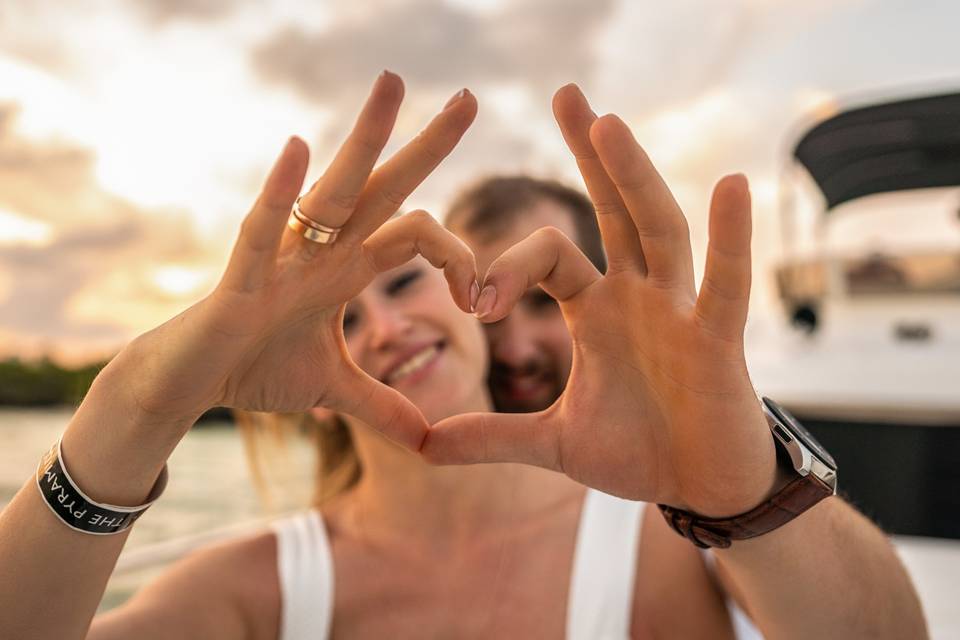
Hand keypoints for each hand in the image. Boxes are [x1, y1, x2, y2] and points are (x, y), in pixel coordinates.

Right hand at [110, 73, 478, 449]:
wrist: (192, 385)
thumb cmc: (255, 369)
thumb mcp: (333, 391)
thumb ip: (380, 406)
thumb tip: (426, 439)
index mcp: (349, 267)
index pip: (417, 233)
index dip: (458, 259)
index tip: (483, 299)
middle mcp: (323, 249)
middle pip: (385, 188)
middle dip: (427, 145)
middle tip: (470, 98)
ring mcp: (285, 257)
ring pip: (332, 191)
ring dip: (363, 139)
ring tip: (393, 84)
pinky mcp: (243, 278)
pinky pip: (263, 231)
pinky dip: (278, 195)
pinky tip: (297, 150)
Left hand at [423, 84, 776, 515]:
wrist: (698, 487)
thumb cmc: (638, 452)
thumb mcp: (554, 444)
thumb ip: (493, 436)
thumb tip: (424, 446)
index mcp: (596, 310)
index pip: (550, 256)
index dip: (507, 269)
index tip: (477, 305)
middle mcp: (638, 296)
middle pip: (613, 211)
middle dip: (591, 154)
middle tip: (565, 94)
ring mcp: (680, 311)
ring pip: (659, 231)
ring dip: (635, 178)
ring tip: (608, 123)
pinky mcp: (718, 341)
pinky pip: (725, 284)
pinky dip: (730, 239)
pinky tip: (730, 186)